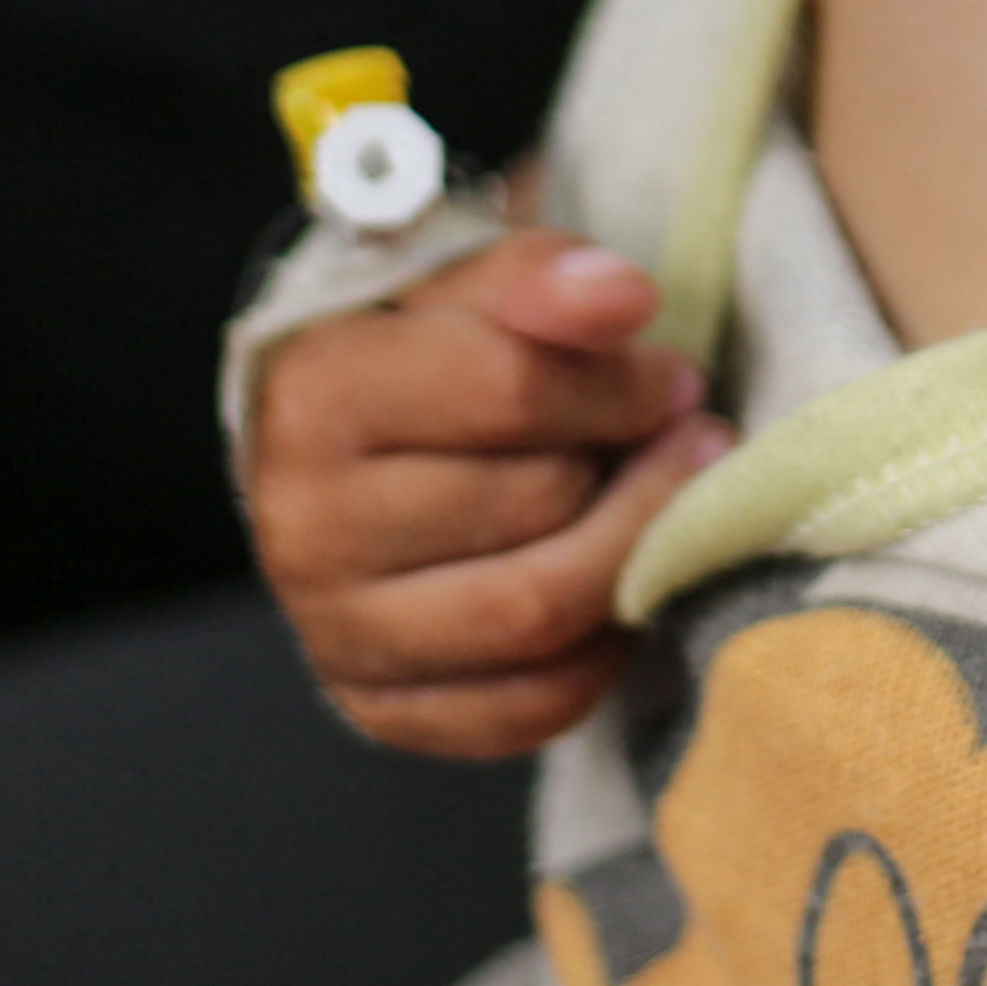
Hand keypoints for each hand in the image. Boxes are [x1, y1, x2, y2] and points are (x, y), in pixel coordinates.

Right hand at [243, 224, 729, 757]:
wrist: (342, 451)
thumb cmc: (419, 353)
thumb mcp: (465, 283)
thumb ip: (539, 275)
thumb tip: (624, 300)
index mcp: (315, 400)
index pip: (509, 391)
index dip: (619, 383)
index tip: (671, 377)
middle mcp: (307, 528)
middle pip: (536, 504)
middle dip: (637, 465)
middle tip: (680, 438)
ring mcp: (338, 633)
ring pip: (538, 614)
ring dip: (636, 552)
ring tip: (671, 504)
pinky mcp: (385, 710)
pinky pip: (531, 706)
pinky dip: (602, 652)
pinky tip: (620, 588)